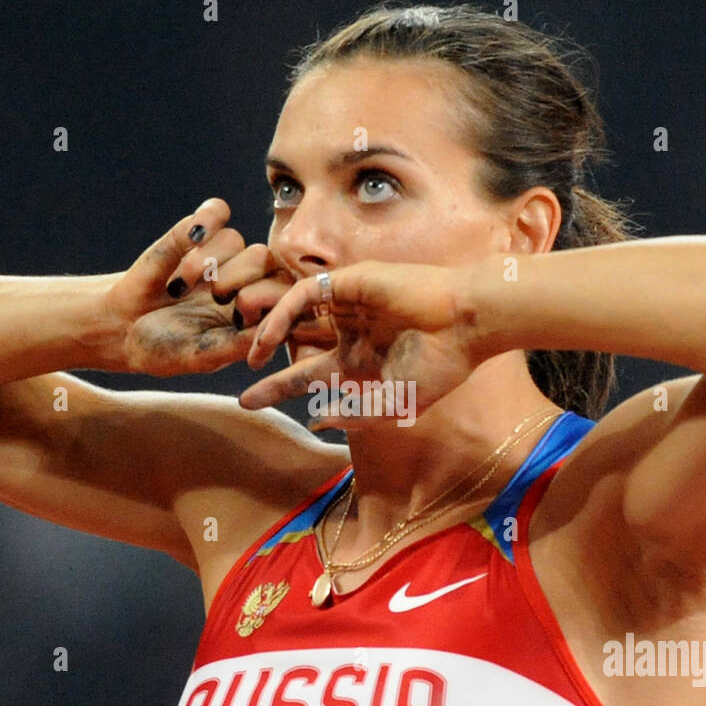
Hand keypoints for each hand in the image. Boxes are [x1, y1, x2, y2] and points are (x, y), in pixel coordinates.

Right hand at [98, 198, 295, 374]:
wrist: (122, 327)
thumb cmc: (165, 349)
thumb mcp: (202, 356)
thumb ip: (238, 343)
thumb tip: (276, 328)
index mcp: (256, 312)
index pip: (285, 291)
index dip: (269, 297)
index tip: (240, 313)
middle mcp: (245, 280)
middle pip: (264, 259)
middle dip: (238, 279)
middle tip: (215, 298)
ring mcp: (221, 254)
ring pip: (236, 239)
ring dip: (206, 262)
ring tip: (179, 286)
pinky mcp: (196, 232)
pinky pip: (216, 211)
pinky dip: (206, 220)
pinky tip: (192, 238)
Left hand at [238, 260, 479, 431]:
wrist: (467, 326)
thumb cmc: (440, 367)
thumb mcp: (393, 405)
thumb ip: (354, 416)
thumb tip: (316, 421)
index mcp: (360, 362)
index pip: (308, 375)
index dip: (277, 388)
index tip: (248, 402)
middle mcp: (349, 332)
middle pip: (294, 342)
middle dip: (262, 354)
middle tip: (238, 369)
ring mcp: (348, 306)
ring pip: (294, 312)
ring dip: (266, 330)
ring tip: (250, 353)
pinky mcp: (349, 283)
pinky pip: (304, 295)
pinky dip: (283, 312)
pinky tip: (270, 334)